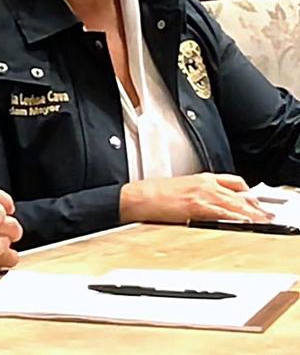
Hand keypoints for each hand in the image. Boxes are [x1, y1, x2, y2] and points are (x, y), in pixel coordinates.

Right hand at [119, 173, 272, 223]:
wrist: (138, 197)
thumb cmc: (152, 194)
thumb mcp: (181, 187)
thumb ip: (199, 193)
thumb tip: (211, 204)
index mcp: (201, 178)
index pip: (235, 182)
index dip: (248, 192)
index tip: (254, 201)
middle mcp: (205, 184)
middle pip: (240, 194)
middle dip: (254, 206)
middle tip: (264, 215)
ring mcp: (202, 195)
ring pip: (235, 204)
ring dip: (251, 213)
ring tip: (261, 221)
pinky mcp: (197, 207)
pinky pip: (223, 214)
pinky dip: (236, 218)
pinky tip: (243, 223)